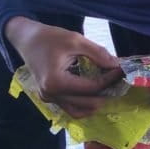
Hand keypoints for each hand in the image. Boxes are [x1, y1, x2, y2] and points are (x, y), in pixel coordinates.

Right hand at [5, 17, 122, 118]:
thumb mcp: (76, 40)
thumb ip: (98, 54)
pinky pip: (70, 108)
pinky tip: (95, 94)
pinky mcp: (49, 98)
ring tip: (109, 88)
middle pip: (87, 102)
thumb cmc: (50, 37)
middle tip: (119, 79)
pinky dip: (84, 105)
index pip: (91, 87)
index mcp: (56, 82)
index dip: (110, 79)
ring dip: (96, 102)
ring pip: (79, 111)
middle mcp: (50, 95)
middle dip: (106, 92)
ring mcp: (48, 99)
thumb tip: (116, 65)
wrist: (27, 39)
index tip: (122, 69)